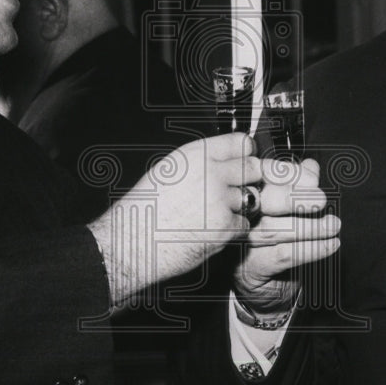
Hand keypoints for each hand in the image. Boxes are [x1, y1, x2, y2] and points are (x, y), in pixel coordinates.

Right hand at [88, 133, 257, 310]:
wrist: (132, 242)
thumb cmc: (144, 210)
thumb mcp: (169, 170)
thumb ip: (201, 162)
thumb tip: (226, 160)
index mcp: (196, 155)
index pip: (241, 142)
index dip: (245, 153)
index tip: (245, 160)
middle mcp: (210, 173)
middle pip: (253, 168)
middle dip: (247, 180)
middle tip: (233, 191)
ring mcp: (220, 200)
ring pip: (251, 198)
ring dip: (239, 207)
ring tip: (214, 214)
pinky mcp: (225, 226)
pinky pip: (244, 224)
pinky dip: (232, 230)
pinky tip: (211, 231)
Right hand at [233, 158, 338, 316]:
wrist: (265, 286)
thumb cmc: (276, 240)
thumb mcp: (288, 211)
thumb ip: (298, 186)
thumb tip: (311, 166)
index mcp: (246, 194)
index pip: (263, 176)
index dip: (289, 174)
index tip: (313, 177)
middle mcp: (239, 216)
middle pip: (265, 201)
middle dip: (296, 198)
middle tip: (322, 199)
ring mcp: (241, 243)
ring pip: (274, 230)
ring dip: (310, 227)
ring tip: (333, 225)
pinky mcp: (250, 267)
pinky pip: (283, 255)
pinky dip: (310, 249)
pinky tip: (330, 245)